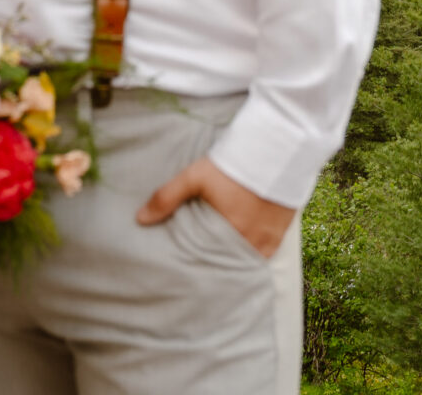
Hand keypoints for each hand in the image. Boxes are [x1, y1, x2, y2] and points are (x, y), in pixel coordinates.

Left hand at [135, 156, 295, 258]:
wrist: (275, 149)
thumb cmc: (233, 164)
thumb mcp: (196, 177)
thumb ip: (167, 197)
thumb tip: (140, 219)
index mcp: (230, 234)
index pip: (210, 263)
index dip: (199, 268)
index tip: (189, 273)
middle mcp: (251, 243)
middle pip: (229, 265)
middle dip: (216, 268)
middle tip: (202, 273)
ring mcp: (269, 240)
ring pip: (248, 261)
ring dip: (235, 262)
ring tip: (220, 264)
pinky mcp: (281, 233)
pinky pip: (265, 255)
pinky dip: (253, 255)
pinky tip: (242, 254)